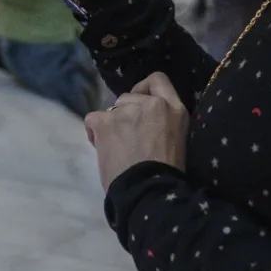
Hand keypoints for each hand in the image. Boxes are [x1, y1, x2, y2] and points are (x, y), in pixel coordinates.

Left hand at [84, 73, 189, 189]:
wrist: (148, 190)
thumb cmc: (166, 173)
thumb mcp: (178, 139)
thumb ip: (164, 121)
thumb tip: (146, 121)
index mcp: (175, 109)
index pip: (158, 80)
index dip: (145, 89)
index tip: (141, 103)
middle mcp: (151, 103)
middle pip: (129, 97)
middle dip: (127, 113)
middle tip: (129, 137)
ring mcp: (126, 110)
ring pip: (112, 108)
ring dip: (112, 124)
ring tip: (118, 147)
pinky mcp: (105, 121)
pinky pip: (93, 118)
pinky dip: (94, 132)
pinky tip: (101, 147)